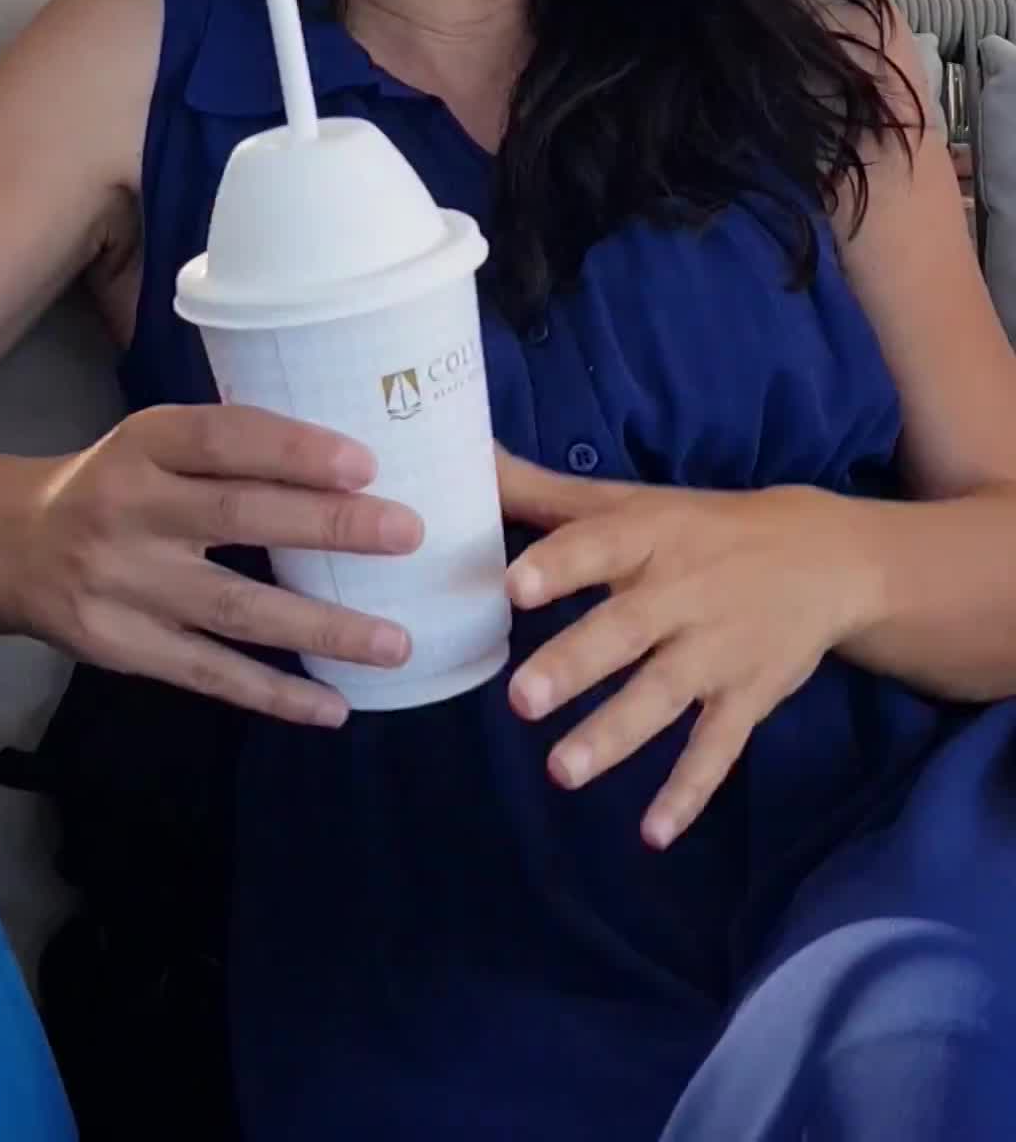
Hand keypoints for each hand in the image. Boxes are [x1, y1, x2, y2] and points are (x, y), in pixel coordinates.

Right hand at [11, 405, 422, 725]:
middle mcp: (130, 510)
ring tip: (395, 642)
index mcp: (144, 444)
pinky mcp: (124, 649)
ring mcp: (126, 586)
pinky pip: (210, 674)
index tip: (365, 463)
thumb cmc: (119, 483)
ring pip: (237, 608)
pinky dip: (275, 694)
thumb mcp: (154, 442)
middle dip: (330, 526)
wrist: (17, 547)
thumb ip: (231, 448)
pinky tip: (334, 705)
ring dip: (322, 628)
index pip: (222, 439)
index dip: (293, 449)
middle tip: (409, 534)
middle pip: (240, 517)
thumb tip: (355, 464)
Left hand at [498, 448, 882, 848]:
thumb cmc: (702, 527)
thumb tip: (465, 460)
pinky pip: (717, 748)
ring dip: (616, 735)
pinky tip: (653, 833)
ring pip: (664, 694)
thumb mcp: (630, 501)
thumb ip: (544, 492)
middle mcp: (684, 592)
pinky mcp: (749, 696)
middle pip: (625, 629)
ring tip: (561, 772)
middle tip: (521, 699)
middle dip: (575, 664)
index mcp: (650, 536)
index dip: (558, 565)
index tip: (514, 587)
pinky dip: (688, 791)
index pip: (599, 546)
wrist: (827, 557)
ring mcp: (719, 649)